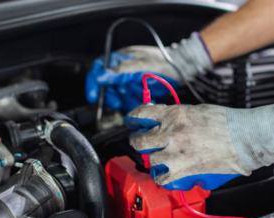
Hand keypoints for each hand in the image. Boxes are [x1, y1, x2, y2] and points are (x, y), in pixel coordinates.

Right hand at [86, 33, 211, 111]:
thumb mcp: (140, 65)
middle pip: (107, 85)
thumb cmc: (162, 62)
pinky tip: (140, 101)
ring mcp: (130, 79)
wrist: (180, 68)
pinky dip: (133, 103)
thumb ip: (120, 71)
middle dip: (110, 96)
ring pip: (118, 94)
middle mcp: (122, 69)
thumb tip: (101, 76)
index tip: (94, 96)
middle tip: (116, 103)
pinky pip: (129, 99)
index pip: (99, 68)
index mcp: (120, 58)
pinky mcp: (137, 89)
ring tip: (133, 101)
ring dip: (123, 100)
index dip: (93, 82)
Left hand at [125, 102, 273, 190]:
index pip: (142, 114)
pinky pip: (162, 178)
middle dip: (138, 142)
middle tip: (142, 143)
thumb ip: (178, 116)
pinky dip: (164, 177)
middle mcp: (170, 133)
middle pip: (139, 141)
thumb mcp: (197, 111)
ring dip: (154, 161)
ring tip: (161, 161)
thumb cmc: (228, 123)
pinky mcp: (183, 171)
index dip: (133, 118)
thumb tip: (164, 121)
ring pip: (150, 161)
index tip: (132, 122)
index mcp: (174, 115)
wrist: (246, 138)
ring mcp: (175, 154)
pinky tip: (168, 174)